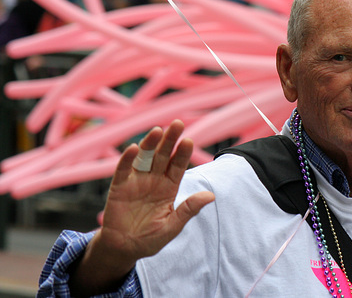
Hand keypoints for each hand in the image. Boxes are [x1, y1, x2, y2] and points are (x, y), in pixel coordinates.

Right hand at [71, 120, 214, 294]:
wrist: (125, 248)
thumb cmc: (151, 237)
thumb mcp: (173, 226)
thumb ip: (189, 210)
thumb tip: (211, 196)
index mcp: (169, 187)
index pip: (178, 166)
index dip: (182, 154)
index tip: (189, 140)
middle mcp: (154, 179)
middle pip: (163, 156)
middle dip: (170, 140)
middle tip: (177, 124)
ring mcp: (136, 181)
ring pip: (144, 158)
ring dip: (150, 143)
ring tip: (158, 130)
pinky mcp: (119, 187)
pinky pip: (123, 170)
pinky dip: (127, 159)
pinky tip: (134, 148)